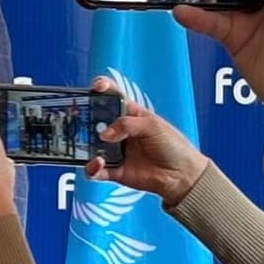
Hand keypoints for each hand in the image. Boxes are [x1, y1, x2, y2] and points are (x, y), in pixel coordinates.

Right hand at [87, 78, 207, 205]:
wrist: (182, 176)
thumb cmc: (173, 146)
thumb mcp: (153, 126)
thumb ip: (126, 124)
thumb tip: (104, 134)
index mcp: (130, 114)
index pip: (112, 96)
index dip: (102, 88)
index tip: (96, 86)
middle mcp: (118, 131)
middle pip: (94, 120)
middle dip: (84, 118)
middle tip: (80, 118)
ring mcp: (114, 151)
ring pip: (89, 145)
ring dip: (85, 144)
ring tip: (93, 145)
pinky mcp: (113, 170)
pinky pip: (94, 170)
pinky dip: (91, 168)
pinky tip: (98, 163)